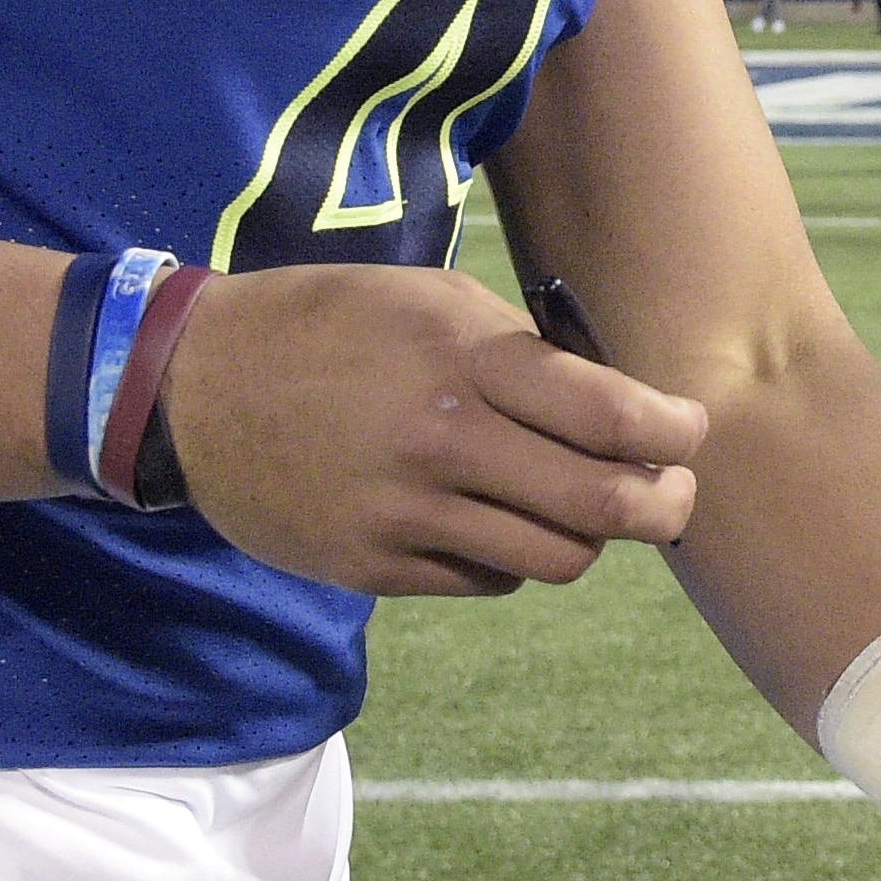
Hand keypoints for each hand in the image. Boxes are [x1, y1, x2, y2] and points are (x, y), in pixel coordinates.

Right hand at [158, 264, 705, 597]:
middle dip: (664, 505)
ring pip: (554, 559)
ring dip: (586, 537)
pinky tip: (492, 519)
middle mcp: (441, 442)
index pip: (615, 420)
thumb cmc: (332, 326)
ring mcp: (404, 514)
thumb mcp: (431, 300)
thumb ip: (525, 350)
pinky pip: (486, 580)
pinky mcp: (372, 567)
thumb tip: (625, 403)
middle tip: (671, 493)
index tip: (688, 432)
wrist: (192, 385)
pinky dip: (511, 558)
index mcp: (464, 359)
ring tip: (578, 504)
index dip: (677, 435)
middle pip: (605, 507)